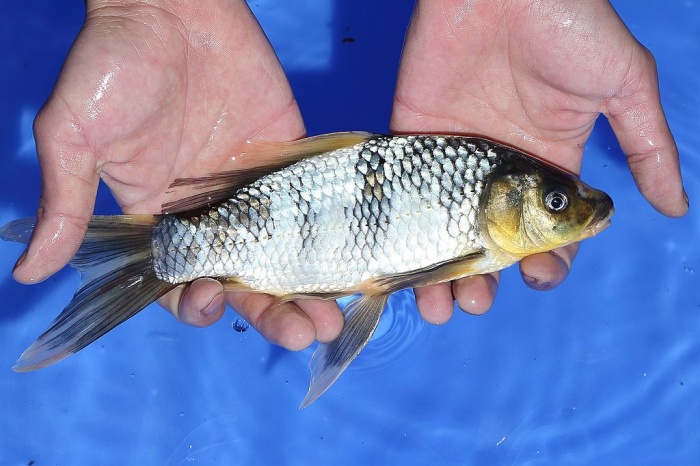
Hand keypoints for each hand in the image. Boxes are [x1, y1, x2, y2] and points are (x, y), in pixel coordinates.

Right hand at [14, 0, 343, 349]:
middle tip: (300, 332)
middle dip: (270, 312)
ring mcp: (255, 190)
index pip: (182, 281)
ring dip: (307, 289)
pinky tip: (350, 263)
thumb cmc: (114, 65)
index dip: (198, 303)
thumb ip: (66, 203)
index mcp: (161, 218)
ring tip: (328, 316)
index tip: (213, 303)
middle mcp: (212, 213)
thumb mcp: (75, 136)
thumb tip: (26, 269)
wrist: (171, 5)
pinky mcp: (290, 160)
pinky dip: (332, 237)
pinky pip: (315, 206)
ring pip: (285, 254)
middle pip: (245, 279)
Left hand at [391, 0, 687, 322]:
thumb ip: (647, 146)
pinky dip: (400, 236)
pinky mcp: (413, 142)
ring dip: (440, 276)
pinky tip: (400, 270)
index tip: (535, 277)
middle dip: (485, 282)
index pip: (548, 233)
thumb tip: (677, 206)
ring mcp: (453, 161)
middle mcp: (498, 174)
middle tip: (477, 300)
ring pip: (443, 233)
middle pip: (489, 245)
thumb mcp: (623, 83)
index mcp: (548, 166)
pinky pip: (404, 196)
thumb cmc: (568, 23)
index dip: (545, 263)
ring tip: (437, 306)